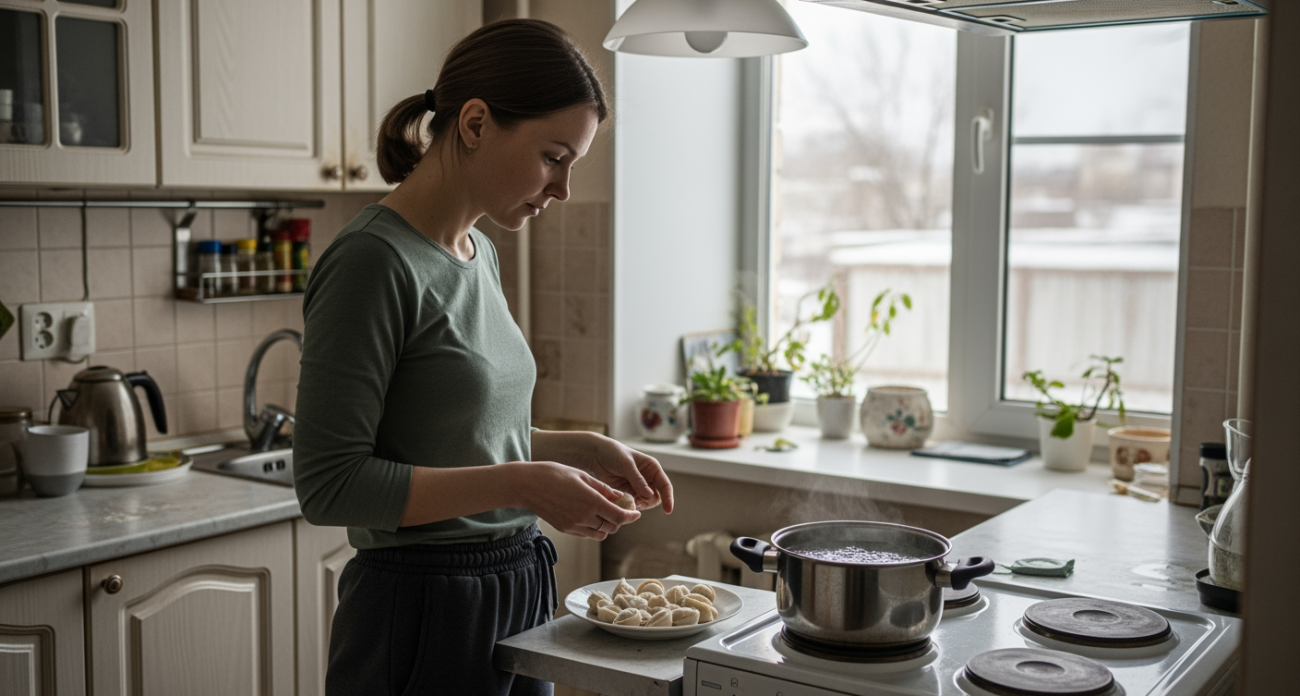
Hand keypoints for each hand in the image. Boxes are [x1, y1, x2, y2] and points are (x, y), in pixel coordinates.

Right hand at [518, 461, 640, 540]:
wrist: (527, 485)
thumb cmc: (554, 474)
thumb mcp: (582, 476)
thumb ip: (603, 488)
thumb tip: (619, 496)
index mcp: (591, 501)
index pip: (619, 516)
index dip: (631, 517)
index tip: (636, 513)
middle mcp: (584, 517)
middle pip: (611, 527)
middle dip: (620, 520)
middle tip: (623, 510)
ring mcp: (573, 525)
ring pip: (600, 534)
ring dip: (607, 526)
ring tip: (607, 514)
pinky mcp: (565, 529)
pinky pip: (586, 534)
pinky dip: (594, 529)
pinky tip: (592, 516)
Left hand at [570, 434, 674, 514]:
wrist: (596, 455)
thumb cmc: (613, 453)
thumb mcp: (626, 465)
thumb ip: (638, 480)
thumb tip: (650, 495)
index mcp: (652, 468)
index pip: (665, 485)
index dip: (668, 498)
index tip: (668, 510)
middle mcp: (648, 478)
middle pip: (656, 497)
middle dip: (648, 502)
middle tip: (636, 503)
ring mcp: (638, 486)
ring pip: (644, 502)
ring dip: (638, 505)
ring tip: (627, 502)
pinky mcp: (628, 492)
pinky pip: (633, 503)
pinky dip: (629, 506)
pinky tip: (621, 503)